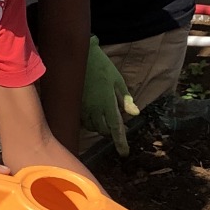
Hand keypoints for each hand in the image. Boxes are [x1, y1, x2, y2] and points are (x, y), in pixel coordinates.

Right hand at [81, 37, 139, 154]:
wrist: (80, 57)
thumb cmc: (103, 67)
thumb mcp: (118, 81)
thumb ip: (125, 99)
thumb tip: (135, 114)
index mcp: (107, 103)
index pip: (115, 127)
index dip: (120, 141)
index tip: (124, 153)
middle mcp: (94, 109)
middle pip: (103, 130)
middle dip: (110, 131)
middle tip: (116, 125)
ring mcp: (83, 108)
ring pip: (92, 126)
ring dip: (100, 126)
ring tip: (105, 116)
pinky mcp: (75, 105)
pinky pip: (84, 120)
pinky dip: (90, 121)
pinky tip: (94, 112)